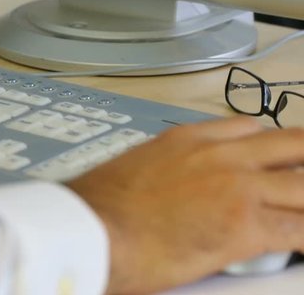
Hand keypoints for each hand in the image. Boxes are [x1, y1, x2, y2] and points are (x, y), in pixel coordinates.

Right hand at [66, 116, 303, 293]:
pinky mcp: (245, 225)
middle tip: (301, 183)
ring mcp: (236, 186)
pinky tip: (302, 247)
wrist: (92, 227)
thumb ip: (164, 167)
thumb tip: (168, 187)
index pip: (249, 129)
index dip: (269, 148)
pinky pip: (301, 229)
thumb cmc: (99, 206)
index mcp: (187, 137)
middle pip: (293, 144)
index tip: (273, 162)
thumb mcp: (134, 166)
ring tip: (301, 215)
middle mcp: (218, 154)